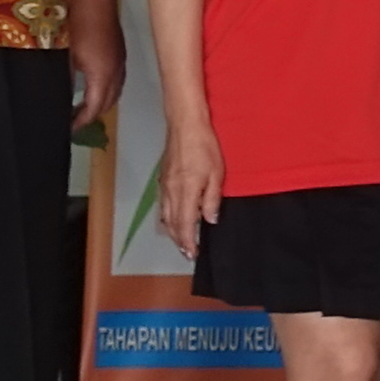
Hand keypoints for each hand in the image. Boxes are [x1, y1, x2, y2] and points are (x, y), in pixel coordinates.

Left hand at [64, 0, 122, 133]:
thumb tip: (60, 95)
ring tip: (82, 107)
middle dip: (92, 114)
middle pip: (108, 103)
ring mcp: (120, 58)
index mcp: (103, 74)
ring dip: (101, 101)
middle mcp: (116, 70)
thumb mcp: (64, 53)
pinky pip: (117, 78)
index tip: (68, 127)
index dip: (81, 121)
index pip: (94, 108)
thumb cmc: (77, 18)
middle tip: (74, 120)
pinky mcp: (119, 49)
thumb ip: (65, 79)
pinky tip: (93, 85)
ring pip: (115, 90)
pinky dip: (106, 88)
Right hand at [156, 115, 227, 252]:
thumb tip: (209, 221)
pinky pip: (163, 205)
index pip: (184, 225)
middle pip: (171, 224)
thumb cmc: (205, 147)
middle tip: (187, 253)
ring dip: (172, 231)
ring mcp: (165, 185)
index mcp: (186, 192)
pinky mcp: (163, 178)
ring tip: (180, 241)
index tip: (193, 254)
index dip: (188, 242)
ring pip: (165, 215)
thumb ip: (212, 199)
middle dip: (178, 241)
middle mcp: (171, 192)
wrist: (185, 125)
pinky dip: (168, 217)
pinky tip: (173, 219)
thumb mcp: (216, 174)